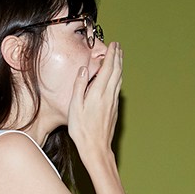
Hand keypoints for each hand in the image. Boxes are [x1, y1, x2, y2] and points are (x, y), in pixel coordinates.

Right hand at [67, 41, 121, 163]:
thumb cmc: (83, 131)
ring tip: (119, 57)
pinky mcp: (114, 109)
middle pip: (117, 71)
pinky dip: (118, 77)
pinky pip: (118, 88)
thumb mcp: (75, 108)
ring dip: (120, 66)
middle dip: (118, 57)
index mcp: (98, 93)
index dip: (111, 55)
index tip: (113, 44)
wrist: (96, 149)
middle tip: (118, 46)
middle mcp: (109, 96)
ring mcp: (113, 103)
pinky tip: (116, 77)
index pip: (108, 68)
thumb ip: (79, 86)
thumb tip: (84, 69)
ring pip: (119, 79)